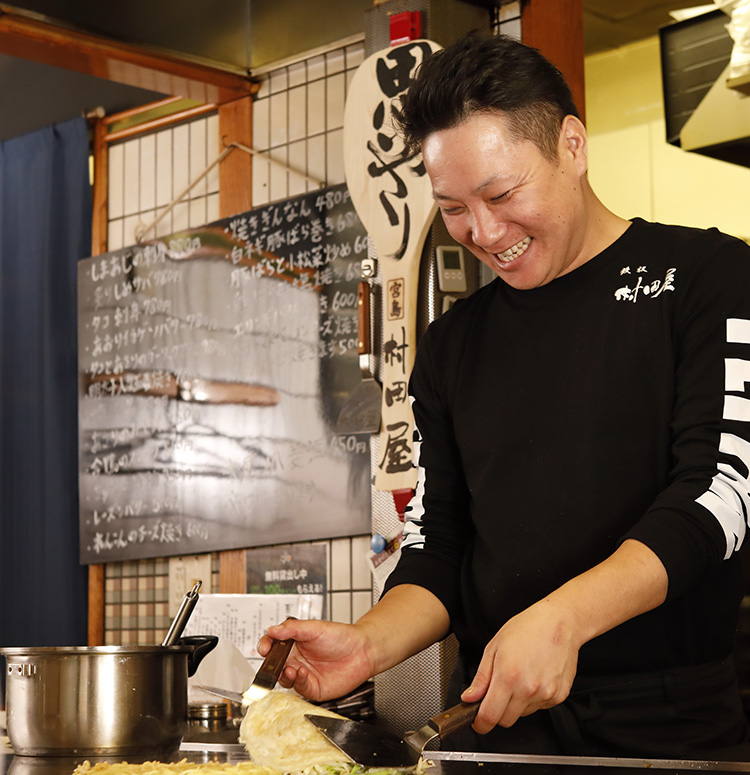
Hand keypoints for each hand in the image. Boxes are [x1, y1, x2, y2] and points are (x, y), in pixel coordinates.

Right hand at [258, 617, 375, 701]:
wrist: (362, 651)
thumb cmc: (341, 636)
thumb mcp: (315, 627)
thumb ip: (293, 629)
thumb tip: (273, 630)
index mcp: (295, 643)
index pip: (273, 645)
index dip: (266, 646)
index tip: (263, 647)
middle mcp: (297, 659)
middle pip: (275, 665)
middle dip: (270, 666)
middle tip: (271, 663)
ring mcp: (303, 674)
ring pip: (284, 679)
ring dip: (283, 675)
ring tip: (289, 669)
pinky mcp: (312, 688)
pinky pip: (299, 688)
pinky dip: (297, 682)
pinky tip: (301, 673)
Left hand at [461, 598, 579, 731]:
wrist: (559, 622)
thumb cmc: (527, 628)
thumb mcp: (494, 647)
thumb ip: (481, 677)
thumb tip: (470, 698)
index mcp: (508, 676)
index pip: (490, 716)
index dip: (480, 723)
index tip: (478, 723)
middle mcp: (528, 689)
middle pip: (506, 721)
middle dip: (497, 711)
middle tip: (498, 691)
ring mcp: (546, 694)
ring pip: (522, 714)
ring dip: (516, 704)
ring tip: (520, 676)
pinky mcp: (558, 696)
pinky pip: (539, 707)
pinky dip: (533, 698)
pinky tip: (534, 677)